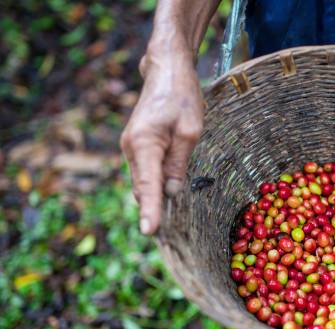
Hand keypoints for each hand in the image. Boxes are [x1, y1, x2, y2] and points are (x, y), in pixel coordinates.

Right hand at [121, 53, 202, 234]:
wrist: (166, 71)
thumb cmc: (182, 97)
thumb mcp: (190, 131)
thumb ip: (179, 163)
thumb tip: (171, 192)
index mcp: (144, 143)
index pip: (149, 184)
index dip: (151, 210)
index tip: (150, 232)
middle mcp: (131, 148)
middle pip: (143, 187)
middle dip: (153, 210)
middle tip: (168, 238)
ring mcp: (132, 147)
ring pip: (144, 181)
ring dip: (154, 199)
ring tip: (168, 225)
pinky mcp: (138, 145)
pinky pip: (146, 171)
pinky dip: (154, 185)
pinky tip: (166, 198)